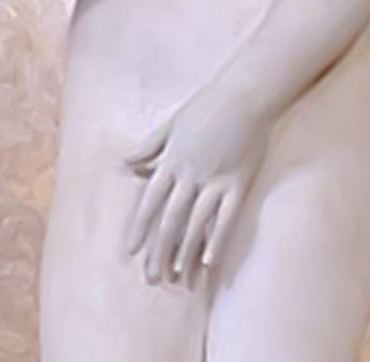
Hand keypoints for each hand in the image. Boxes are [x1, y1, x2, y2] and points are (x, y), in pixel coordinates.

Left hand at [124, 82, 268, 283]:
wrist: (244, 94)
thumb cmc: (206, 106)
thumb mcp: (171, 124)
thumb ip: (148, 147)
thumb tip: (126, 164)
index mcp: (171, 159)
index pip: (150, 201)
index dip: (140, 228)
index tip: (132, 250)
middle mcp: (190, 174)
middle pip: (169, 218)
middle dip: (158, 248)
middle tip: (150, 274)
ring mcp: (215, 179)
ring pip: (195, 221)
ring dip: (184, 248)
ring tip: (176, 272)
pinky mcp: (238, 182)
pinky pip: (225, 216)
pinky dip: (216, 238)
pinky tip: (209, 260)